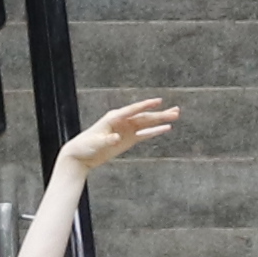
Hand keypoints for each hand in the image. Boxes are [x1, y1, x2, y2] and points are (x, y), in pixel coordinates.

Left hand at [58, 95, 183, 175]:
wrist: (81, 155)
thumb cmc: (86, 146)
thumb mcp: (95, 143)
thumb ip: (107, 140)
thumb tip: (117, 138)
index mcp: (114, 118)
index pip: (133, 110)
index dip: (145, 105)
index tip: (158, 101)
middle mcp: (122, 121)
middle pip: (144, 116)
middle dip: (160, 114)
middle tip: (176, 111)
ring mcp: (126, 129)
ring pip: (147, 123)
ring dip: (160, 120)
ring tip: (175, 115)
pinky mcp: (128, 139)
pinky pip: (145, 134)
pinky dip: (154, 131)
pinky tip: (165, 128)